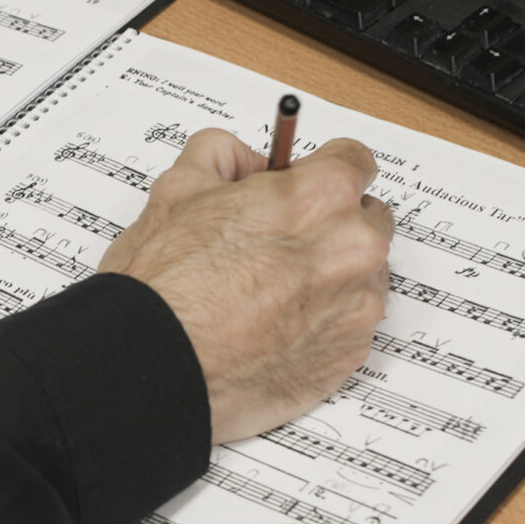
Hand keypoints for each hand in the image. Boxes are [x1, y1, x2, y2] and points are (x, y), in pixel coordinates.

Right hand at [99, 131, 393, 442]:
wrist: (158, 367)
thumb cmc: (167, 288)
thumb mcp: (179, 188)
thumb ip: (224, 156)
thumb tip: (244, 163)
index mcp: (321, 198)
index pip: (355, 160)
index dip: (318, 171)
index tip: (303, 185)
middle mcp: (354, 250)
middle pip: (366, 219)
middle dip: (329, 224)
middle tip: (277, 242)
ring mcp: (358, 309)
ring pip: (362, 276)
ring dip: (330, 275)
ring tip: (270, 292)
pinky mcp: (349, 357)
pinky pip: (350, 326)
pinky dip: (322, 322)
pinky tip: (275, 327)